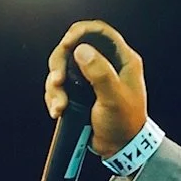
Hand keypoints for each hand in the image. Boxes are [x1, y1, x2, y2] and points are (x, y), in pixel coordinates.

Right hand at [45, 21, 148, 158]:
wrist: (120, 148)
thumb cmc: (125, 123)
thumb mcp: (114, 98)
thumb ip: (100, 73)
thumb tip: (82, 50)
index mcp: (122, 60)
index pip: (100, 32)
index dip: (81, 32)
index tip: (66, 44)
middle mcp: (106, 64)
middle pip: (73, 48)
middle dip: (60, 64)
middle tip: (58, 81)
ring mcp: (91, 78)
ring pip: (62, 67)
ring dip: (55, 85)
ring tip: (60, 105)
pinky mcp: (79, 91)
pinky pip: (59, 86)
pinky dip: (55, 97)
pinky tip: (58, 110)